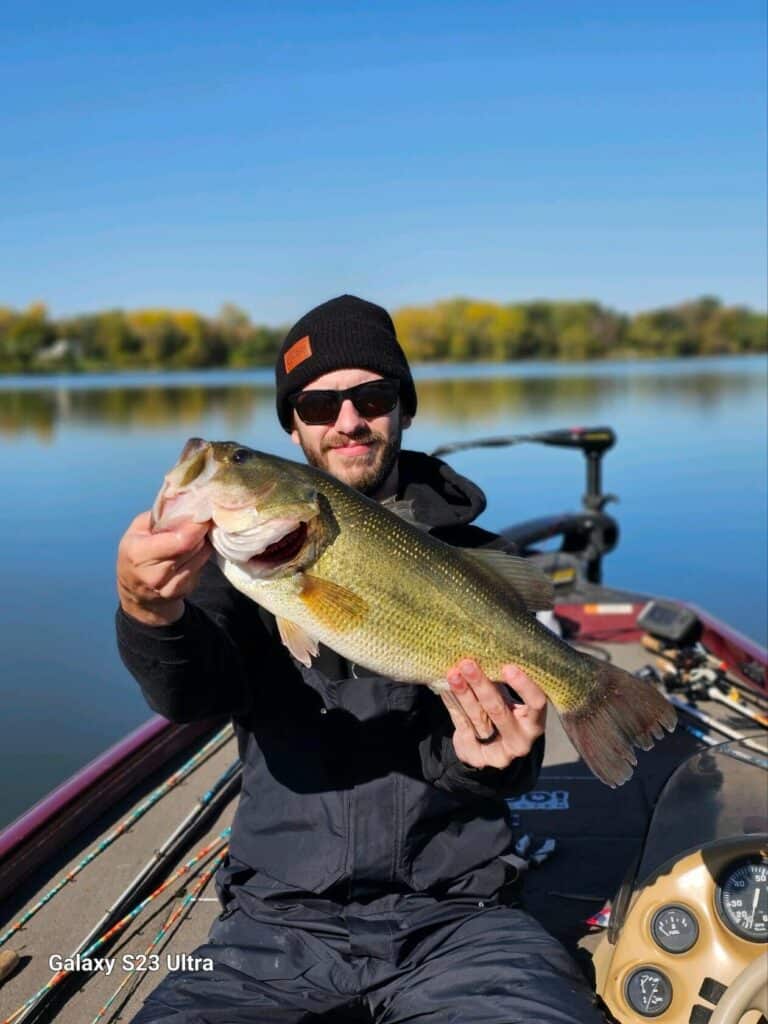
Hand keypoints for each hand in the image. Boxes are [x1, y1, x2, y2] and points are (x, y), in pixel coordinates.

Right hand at [117, 511, 211, 625]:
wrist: (135, 591)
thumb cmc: (135, 552)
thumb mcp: (138, 529)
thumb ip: (160, 515)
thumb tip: (186, 499)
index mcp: (139, 553)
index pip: (180, 540)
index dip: (195, 525)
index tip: (203, 512)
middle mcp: (154, 574)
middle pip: (193, 547)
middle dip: (201, 531)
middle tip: (204, 518)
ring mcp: (169, 587)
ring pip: (201, 556)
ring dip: (203, 542)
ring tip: (198, 532)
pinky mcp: (182, 591)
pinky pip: (201, 567)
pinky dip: (202, 554)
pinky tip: (195, 549)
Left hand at [440, 659, 546, 768]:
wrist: (491, 748)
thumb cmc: (505, 712)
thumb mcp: (511, 700)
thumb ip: (503, 682)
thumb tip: (487, 650)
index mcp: (534, 723)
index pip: (536, 703)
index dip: (523, 686)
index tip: (507, 667)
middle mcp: (520, 740)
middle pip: (498, 711)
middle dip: (482, 686)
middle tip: (468, 664)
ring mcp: (498, 751)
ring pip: (477, 718)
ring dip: (463, 693)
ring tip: (453, 674)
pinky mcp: (477, 756)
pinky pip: (461, 725)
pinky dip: (452, 703)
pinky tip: (445, 687)